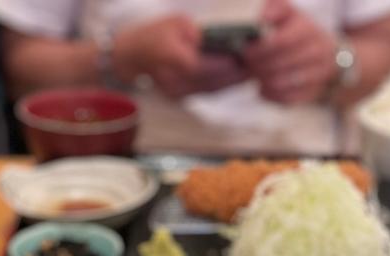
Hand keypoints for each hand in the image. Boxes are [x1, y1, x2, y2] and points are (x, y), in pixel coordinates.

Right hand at [113, 16, 246, 97]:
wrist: (133, 55)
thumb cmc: (156, 33)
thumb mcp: (178, 23)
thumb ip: (201, 33)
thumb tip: (226, 40)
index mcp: (170, 58)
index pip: (202, 64)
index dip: (225, 62)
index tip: (244, 56)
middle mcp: (174, 79)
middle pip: (212, 80)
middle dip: (235, 74)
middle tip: (256, 65)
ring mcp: (177, 92)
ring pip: (212, 89)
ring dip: (232, 82)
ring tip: (251, 71)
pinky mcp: (181, 98)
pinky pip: (207, 92)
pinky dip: (223, 85)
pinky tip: (236, 78)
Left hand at [244, 0, 335, 104]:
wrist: (329, 55)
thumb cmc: (301, 32)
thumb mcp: (291, 14)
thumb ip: (275, 9)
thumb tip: (262, 18)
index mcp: (309, 31)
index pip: (280, 43)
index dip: (260, 50)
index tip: (246, 52)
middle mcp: (316, 53)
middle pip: (278, 65)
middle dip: (257, 66)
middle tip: (247, 65)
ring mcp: (316, 76)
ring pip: (280, 84)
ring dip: (262, 80)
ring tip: (255, 74)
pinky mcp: (311, 94)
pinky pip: (285, 99)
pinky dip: (269, 95)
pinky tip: (263, 87)